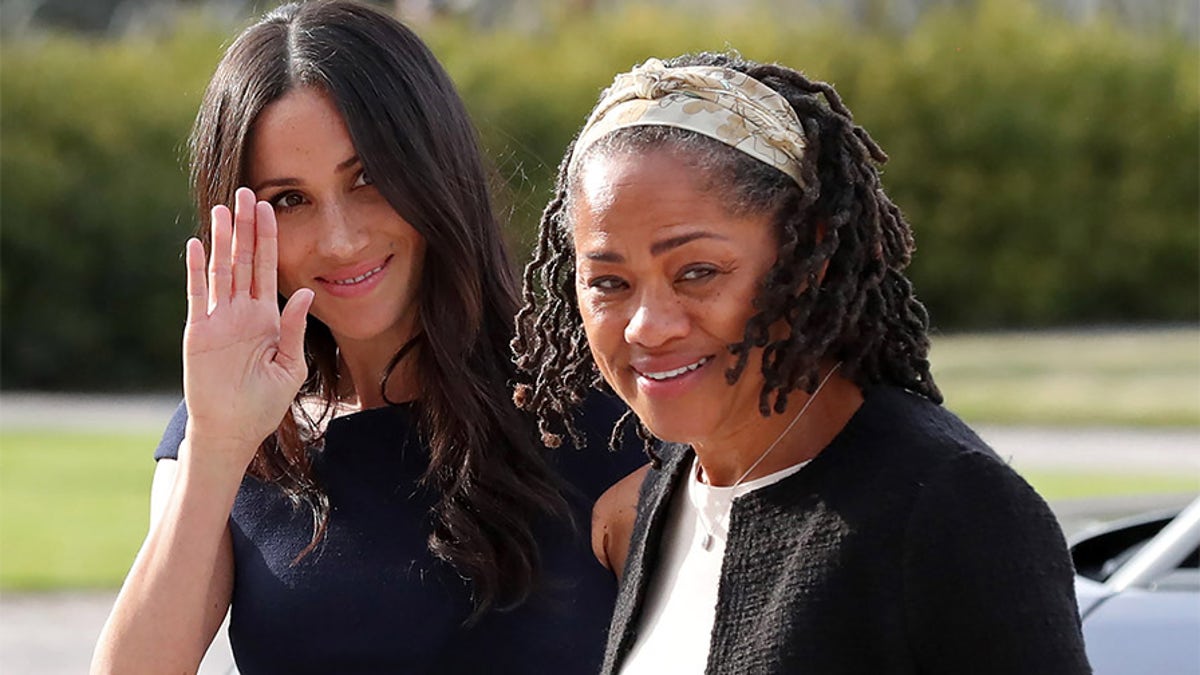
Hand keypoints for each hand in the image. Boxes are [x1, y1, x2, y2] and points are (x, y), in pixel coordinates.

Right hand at [182, 187, 313, 470]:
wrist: (233, 430)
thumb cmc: (264, 403)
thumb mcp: (289, 365)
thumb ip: (295, 328)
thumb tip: (307, 291)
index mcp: (266, 318)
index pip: (268, 269)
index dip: (269, 239)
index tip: (272, 208)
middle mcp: (241, 312)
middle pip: (243, 260)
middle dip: (246, 227)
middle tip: (247, 192)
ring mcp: (219, 319)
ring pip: (221, 270)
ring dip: (222, 240)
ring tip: (223, 208)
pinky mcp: (199, 332)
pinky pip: (197, 295)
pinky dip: (196, 270)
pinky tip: (196, 244)